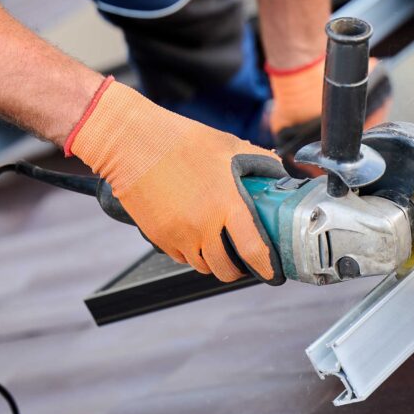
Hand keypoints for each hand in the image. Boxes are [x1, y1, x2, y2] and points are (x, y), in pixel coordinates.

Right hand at [69, 78, 285, 282]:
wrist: (132, 143)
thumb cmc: (182, 141)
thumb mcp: (230, 146)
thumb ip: (260, 163)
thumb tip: (281, 175)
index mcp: (227, 203)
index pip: (254, 250)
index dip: (267, 267)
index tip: (273, 273)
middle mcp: (203, 225)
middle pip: (227, 269)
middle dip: (240, 270)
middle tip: (247, 261)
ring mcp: (179, 234)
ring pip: (203, 266)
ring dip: (215, 262)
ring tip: (222, 248)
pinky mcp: (159, 236)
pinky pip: (181, 256)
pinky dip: (192, 253)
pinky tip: (197, 236)